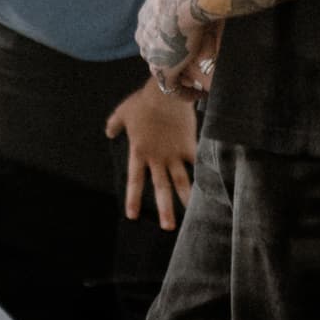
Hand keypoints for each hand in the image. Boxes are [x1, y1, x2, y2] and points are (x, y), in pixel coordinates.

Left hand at [104, 79, 197, 229]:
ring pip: (181, 181)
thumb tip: (108, 132)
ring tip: (192, 214)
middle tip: (167, 227)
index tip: (132, 215)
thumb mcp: (123, 112)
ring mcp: (174, 153)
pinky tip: (211, 188)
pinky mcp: (189, 145)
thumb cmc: (142, 102)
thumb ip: (115, 124)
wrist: (166, 93)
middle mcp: (157, 157)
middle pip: (161, 188)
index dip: (133, 198)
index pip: (135, 180)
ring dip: (186, 198)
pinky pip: (197, 163)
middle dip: (165, 209)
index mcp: (139, 151)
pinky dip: (204, 175)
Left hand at [136, 0, 221, 98]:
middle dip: (173, 58)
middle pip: (157, 49)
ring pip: (164, 69)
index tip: (190, 43)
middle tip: (193, 67)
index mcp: (151, 8)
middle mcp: (146, 30)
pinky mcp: (162, 70)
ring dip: (180, 77)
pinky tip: (199, 95)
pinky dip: (184, 93)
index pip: (157, 27)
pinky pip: (171, 88)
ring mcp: (152, 51)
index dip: (173, 37)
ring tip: (199, 85)